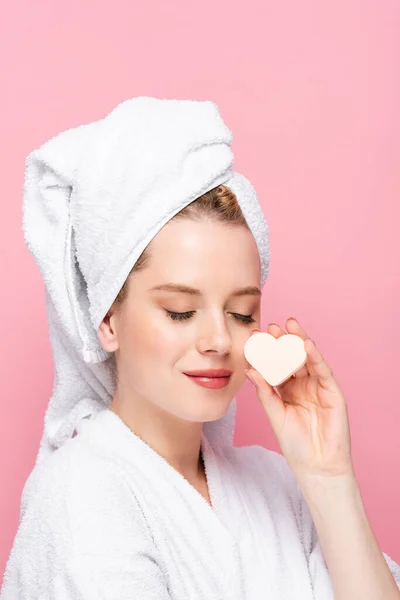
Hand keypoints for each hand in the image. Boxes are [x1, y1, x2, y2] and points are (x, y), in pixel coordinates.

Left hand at [245, 318, 354, 481]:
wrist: (317, 466)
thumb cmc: (295, 444)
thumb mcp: (275, 415)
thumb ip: (265, 393)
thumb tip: (249, 370)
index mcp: (286, 390)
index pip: (276, 366)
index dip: (266, 352)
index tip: (254, 337)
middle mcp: (303, 385)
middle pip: (292, 358)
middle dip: (282, 342)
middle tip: (271, 327)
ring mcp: (318, 387)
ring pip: (308, 360)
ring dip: (299, 342)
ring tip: (289, 326)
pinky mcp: (333, 392)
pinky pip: (323, 371)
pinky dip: (316, 357)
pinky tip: (306, 344)